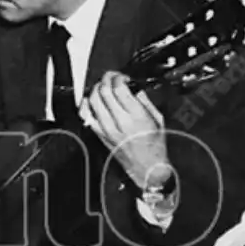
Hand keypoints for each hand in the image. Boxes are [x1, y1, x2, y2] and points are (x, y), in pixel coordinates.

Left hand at [81, 71, 169, 187]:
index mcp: (137, 116)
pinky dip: (86, 105)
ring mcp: (107, 129)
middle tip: (111, 77)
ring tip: (103, 87)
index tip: (122, 77)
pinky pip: (87, 116)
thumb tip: (135, 89)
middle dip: (106, 79)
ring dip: (97, 89)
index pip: (119, 89)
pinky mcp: (100, 135)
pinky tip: (91, 101)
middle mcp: (120, 122)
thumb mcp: (158, 120)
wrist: (148, 168)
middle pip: (104, 92)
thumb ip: (146, 102)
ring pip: (93, 101)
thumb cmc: (155, 147)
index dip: (118, 77)